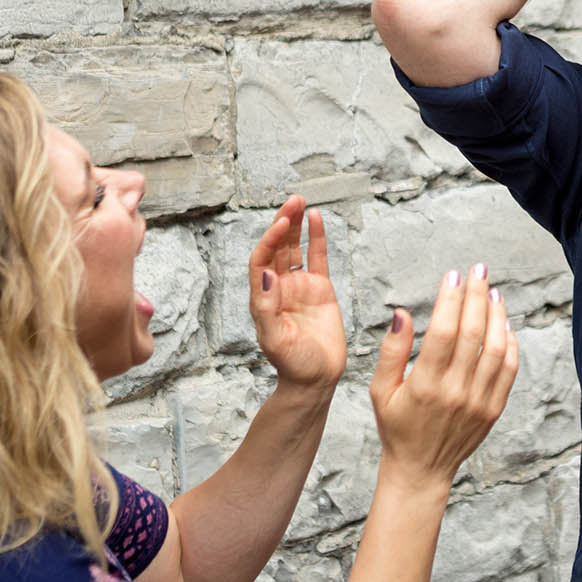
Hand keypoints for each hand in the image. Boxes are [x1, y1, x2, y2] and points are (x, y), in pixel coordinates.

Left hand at [248, 196, 348, 394]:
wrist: (316, 380)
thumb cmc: (292, 365)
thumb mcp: (275, 341)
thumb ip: (267, 309)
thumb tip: (266, 276)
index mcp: (263, 298)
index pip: (261, 261)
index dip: (269, 240)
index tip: (281, 224)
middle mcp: (279, 288)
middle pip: (276, 247)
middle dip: (282, 223)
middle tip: (291, 201)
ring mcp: (299, 287)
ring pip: (294, 248)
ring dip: (295, 225)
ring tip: (300, 201)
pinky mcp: (320, 289)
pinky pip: (317, 258)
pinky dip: (317, 238)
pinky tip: (317, 218)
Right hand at [371, 267, 519, 488]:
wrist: (421, 469)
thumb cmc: (396, 426)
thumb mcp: (381, 391)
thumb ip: (391, 351)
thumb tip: (402, 313)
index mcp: (424, 385)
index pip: (443, 331)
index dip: (450, 299)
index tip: (452, 275)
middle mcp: (455, 392)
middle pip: (473, 333)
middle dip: (476, 295)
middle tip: (478, 270)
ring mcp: (478, 401)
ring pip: (496, 348)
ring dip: (497, 314)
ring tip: (492, 291)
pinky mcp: (493, 409)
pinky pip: (509, 370)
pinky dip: (511, 343)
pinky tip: (504, 323)